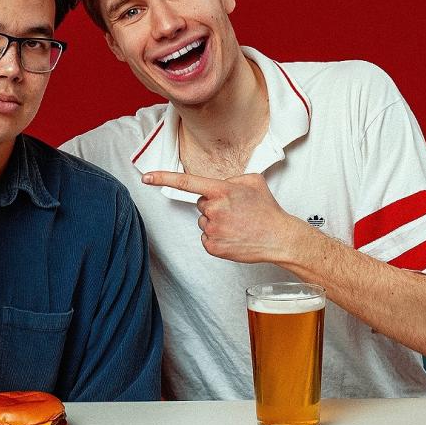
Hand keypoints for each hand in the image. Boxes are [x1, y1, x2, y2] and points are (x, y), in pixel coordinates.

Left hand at [142, 171, 307, 263]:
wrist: (279, 238)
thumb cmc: (267, 210)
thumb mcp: (252, 181)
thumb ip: (231, 178)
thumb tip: (218, 185)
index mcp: (221, 191)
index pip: (186, 182)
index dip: (163, 178)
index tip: (146, 177)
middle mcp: (213, 209)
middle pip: (201, 204)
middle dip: (214, 206)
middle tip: (236, 211)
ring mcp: (212, 229)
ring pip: (204, 222)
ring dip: (217, 222)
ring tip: (238, 225)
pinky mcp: (213, 247)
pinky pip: (206, 238)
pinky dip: (217, 238)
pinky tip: (234, 236)